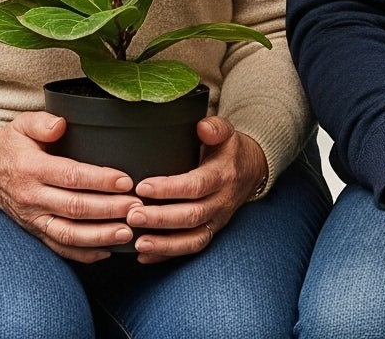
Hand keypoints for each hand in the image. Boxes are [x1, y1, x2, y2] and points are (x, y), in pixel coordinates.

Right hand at [0, 113, 139, 262]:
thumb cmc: (9, 145)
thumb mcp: (21, 125)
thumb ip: (41, 122)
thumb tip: (61, 124)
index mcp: (31, 169)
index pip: (71, 177)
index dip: (100, 180)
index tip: (126, 181)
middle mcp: (32, 198)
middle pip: (75, 208)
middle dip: (109, 210)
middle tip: (137, 208)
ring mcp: (33, 219)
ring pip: (69, 234)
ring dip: (100, 236)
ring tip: (127, 233)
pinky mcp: (35, 232)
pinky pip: (60, 248)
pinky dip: (84, 254)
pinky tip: (107, 251)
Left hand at [120, 117, 264, 261]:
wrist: (251, 171)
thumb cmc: (230, 150)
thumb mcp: (226, 133)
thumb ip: (215, 128)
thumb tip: (203, 127)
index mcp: (223, 175)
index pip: (196, 185)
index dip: (169, 188)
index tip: (143, 186)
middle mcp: (221, 202)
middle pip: (192, 216)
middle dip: (161, 219)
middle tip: (132, 216)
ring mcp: (216, 221)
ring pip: (193, 239)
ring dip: (165, 244)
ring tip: (138, 243)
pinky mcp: (210, 232)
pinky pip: (190, 248)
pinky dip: (167, 255)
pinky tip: (144, 256)